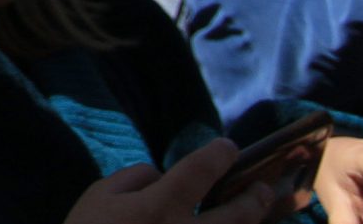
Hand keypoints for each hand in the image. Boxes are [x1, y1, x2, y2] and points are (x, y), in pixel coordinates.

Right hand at [65, 141, 273, 223]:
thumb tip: (162, 177)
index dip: (218, 155)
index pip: (199, 171)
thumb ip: (135, 178)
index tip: (228, 147)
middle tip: (262, 188)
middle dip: (254, 198)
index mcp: (159, 208)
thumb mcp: (99, 195)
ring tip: (256, 212)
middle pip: (236, 215)